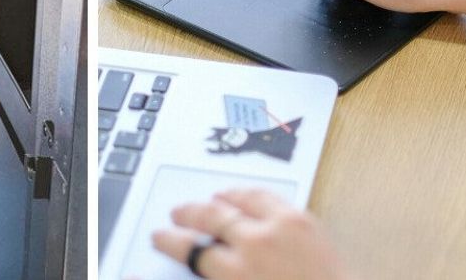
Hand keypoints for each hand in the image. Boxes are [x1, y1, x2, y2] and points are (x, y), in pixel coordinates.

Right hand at [151, 189, 354, 279]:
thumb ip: (221, 274)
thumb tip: (204, 262)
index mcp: (238, 272)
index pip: (192, 249)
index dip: (171, 241)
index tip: (161, 236)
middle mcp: (256, 243)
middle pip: (211, 217)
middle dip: (189, 214)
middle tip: (177, 213)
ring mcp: (281, 226)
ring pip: (239, 200)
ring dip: (220, 198)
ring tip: (210, 198)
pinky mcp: (304, 218)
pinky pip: (268, 196)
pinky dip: (250, 193)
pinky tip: (246, 195)